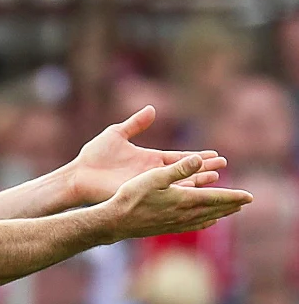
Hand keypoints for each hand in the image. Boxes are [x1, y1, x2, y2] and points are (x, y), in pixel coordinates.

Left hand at [69, 106, 225, 205]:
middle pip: (185, 171)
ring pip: (178, 184)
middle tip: (225, 167)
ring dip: (197, 181)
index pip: (180, 157)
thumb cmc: (94, 156)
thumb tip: (152, 109)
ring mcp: (147, 184)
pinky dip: (179, 193)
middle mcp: (152, 173)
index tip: (217, 156)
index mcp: (150, 158)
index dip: (199, 157)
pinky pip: (164, 194)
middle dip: (205, 169)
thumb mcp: (117, 134)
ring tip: (216, 180)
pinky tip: (194, 194)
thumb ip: (135, 123)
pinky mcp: (140, 193)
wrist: (78, 175)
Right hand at [100, 154, 251, 242]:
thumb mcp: (154, 177)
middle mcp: (185, 214)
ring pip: (206, 218)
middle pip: (215, 209)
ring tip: (232, 211)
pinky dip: (206, 222)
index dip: (234, 196)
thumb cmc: (131, 196)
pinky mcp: (167, 228)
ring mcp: (176, 223)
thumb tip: (199, 159)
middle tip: (247, 201)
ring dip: (221, 213)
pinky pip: (194, 225)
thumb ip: (178, 168)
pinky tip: (208, 222)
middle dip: (232, 205)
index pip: (216, 198)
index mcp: (184, 199)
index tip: (250, 196)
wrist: (116, 222)